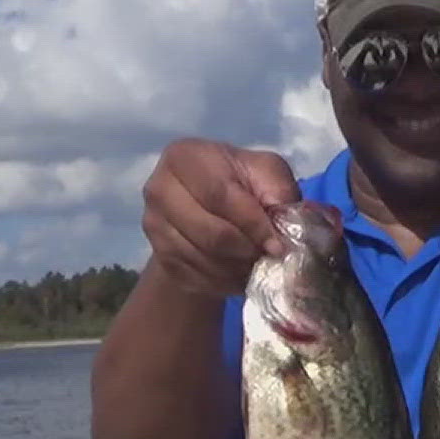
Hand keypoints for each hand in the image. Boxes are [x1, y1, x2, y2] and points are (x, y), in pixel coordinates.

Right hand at [140, 139, 300, 298]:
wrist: (208, 208)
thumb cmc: (243, 184)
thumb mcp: (266, 174)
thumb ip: (278, 190)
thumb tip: (285, 225)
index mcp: (185, 157)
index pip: (219, 195)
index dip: (253, 223)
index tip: (277, 244)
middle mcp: (160, 189)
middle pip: (210, 233)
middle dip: (247, 250)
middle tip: (268, 257)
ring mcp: (154, 225)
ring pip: (204, 261)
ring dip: (238, 269)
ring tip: (258, 264)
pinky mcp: (160, 257)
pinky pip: (197, 279)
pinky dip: (225, 282)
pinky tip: (240, 273)